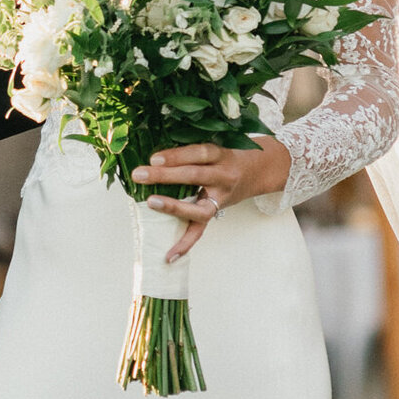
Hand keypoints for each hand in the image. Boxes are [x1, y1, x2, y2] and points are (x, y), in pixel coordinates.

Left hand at [132, 138, 291, 262]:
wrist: (258, 171)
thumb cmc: (227, 154)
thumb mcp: (216, 143)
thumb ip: (190, 146)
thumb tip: (150, 144)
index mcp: (222, 154)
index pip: (200, 153)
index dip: (178, 156)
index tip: (154, 158)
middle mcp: (223, 176)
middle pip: (195, 177)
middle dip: (165, 176)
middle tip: (140, 174)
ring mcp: (221, 197)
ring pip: (199, 208)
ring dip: (173, 207)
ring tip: (150, 203)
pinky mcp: (216, 212)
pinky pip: (200, 230)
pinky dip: (184, 244)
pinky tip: (169, 255)